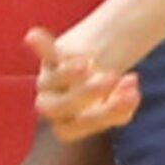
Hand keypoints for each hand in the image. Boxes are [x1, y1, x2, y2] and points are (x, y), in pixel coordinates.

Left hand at [29, 27, 138, 141]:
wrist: (97, 65)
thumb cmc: (110, 94)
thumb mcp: (118, 104)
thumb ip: (124, 104)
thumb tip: (131, 87)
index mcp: (67, 124)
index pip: (73, 128)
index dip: (97, 116)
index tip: (128, 96)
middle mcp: (53, 105)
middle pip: (60, 107)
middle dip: (86, 93)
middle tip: (112, 77)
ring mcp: (49, 81)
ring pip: (50, 81)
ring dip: (70, 74)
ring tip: (91, 62)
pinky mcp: (51, 56)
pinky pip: (46, 52)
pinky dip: (41, 44)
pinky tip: (33, 36)